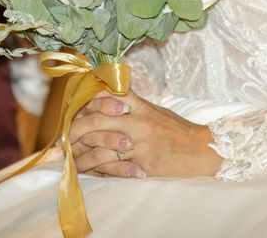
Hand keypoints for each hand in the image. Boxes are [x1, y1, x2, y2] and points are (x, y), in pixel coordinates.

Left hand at [69, 90, 221, 177]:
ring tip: (71, 159)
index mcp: (140, 106)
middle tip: (64, 137)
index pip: (106, 96)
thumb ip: (130, 103)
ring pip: (100, 149)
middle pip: (96, 122)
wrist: (202, 150)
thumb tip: (104, 95)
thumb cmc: (176, 129)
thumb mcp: (154, 109)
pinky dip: (98, 170)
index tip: (73, 109)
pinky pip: (114, 169)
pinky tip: (90, 171)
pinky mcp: (143, 166)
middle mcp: (139, 123)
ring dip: (81, 155)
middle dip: (74, 130)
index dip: (85, 101)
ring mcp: (140, 146)